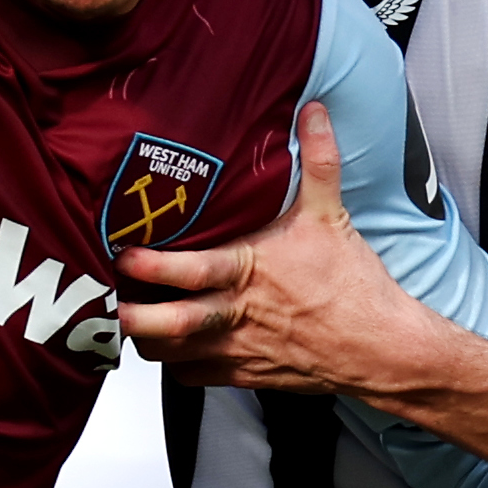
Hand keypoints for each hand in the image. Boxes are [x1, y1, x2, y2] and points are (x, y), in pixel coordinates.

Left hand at [114, 103, 449, 399]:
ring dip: (146, 340)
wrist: (381, 348)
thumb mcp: (330, 215)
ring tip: (127, 318)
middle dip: (131, 318)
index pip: (189, 271)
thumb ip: (317, 160)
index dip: (150, 265)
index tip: (123, 254)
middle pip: (169, 325)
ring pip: (172, 356)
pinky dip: (175, 364)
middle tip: (105, 303)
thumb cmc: (353, 285)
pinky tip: (171, 344)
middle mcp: (236, 314)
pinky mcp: (243, 376)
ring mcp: (237, 349)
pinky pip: (193, 377)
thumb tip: (312, 111)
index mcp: (250, 271)